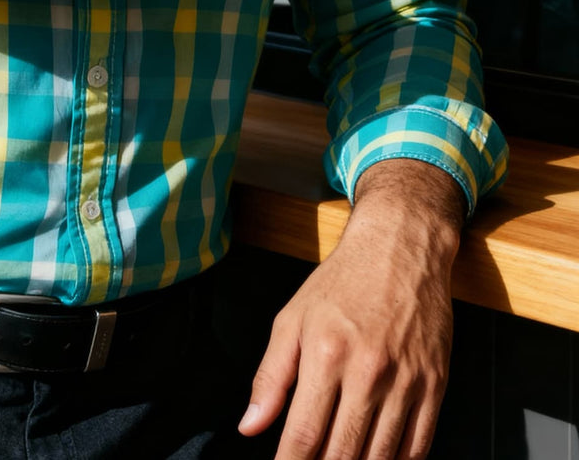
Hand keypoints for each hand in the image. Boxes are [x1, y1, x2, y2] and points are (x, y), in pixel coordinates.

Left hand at [239, 160, 464, 457]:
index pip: (304, 435)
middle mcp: (367, 372)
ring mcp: (406, 382)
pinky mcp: (435, 385)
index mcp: (325, 354)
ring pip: (380, 458)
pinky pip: (418, 447)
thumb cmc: (343, 281)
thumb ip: (271, 377)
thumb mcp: (293, 318)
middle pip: (342, 455)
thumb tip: (250, 426)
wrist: (401, 247)